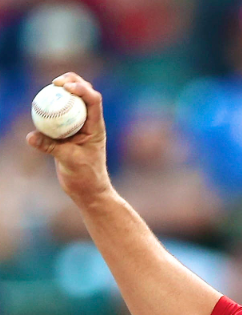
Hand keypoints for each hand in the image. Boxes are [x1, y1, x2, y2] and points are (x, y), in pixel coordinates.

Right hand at [26, 73, 110, 202]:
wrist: (88, 189)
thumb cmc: (85, 176)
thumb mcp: (68, 160)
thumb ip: (50, 146)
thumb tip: (30, 136)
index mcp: (96, 126)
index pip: (93, 100)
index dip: (82, 89)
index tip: (65, 87)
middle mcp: (89, 123)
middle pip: (85, 94)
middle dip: (73, 82)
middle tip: (56, 82)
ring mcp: (79, 126)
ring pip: (73, 102)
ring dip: (63, 91)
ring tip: (50, 86)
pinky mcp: (68, 132)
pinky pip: (60, 114)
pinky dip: (52, 106)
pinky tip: (40, 104)